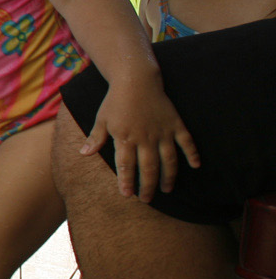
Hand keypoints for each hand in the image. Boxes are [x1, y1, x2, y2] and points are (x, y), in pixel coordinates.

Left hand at [81, 81, 200, 200]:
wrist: (135, 79)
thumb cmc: (115, 101)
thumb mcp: (101, 119)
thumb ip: (95, 138)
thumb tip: (83, 154)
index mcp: (125, 138)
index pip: (125, 166)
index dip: (126, 181)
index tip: (127, 195)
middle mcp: (145, 138)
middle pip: (148, 168)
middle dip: (147, 186)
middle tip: (146, 199)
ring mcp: (162, 132)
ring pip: (168, 160)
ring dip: (168, 176)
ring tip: (167, 190)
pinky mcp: (175, 124)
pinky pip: (187, 142)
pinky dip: (192, 154)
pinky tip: (195, 166)